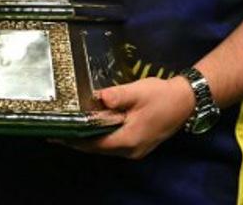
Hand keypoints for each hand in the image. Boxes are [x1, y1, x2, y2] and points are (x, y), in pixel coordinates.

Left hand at [67, 76, 194, 159]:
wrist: (186, 101)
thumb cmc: (161, 95)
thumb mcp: (138, 91)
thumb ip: (117, 96)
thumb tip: (98, 98)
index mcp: (128, 140)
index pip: (94, 144)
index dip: (75, 140)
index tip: (56, 134)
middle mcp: (131, 150)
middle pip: (98, 149)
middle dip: (79, 141)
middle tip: (59, 130)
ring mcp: (136, 150)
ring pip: (106, 147)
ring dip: (90, 140)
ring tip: (71, 128)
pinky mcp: (139, 144)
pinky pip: (115, 144)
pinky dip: (102, 137)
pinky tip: (94, 127)